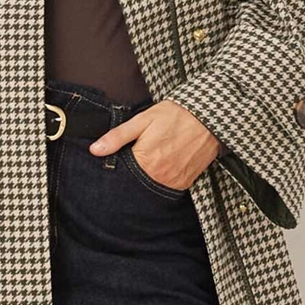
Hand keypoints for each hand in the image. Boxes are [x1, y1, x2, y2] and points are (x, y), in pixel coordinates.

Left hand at [89, 100, 219, 189]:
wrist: (209, 117)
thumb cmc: (175, 115)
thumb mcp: (142, 120)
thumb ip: (117, 137)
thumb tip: (95, 150)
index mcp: (145, 163)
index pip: (121, 177)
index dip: (116, 169)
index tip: (118, 160)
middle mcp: (160, 178)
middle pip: (136, 184)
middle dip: (131, 176)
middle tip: (135, 159)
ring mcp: (174, 182)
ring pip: (151, 188)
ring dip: (146, 179)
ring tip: (151, 160)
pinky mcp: (186, 182)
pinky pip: (167, 187)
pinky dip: (161, 180)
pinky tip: (161, 166)